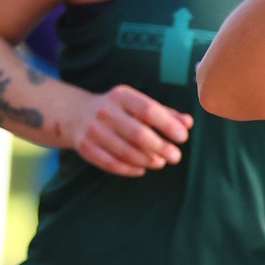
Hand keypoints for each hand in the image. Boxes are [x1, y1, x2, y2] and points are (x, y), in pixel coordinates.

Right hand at [71, 83, 191, 178]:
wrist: (76, 114)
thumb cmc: (119, 110)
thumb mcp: (138, 105)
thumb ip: (165, 113)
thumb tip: (188, 123)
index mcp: (121, 96)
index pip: (148, 110)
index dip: (168, 125)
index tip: (183, 137)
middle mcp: (105, 111)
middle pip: (138, 133)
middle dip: (161, 147)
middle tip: (175, 157)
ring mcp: (92, 130)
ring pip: (126, 151)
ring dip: (147, 160)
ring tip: (160, 163)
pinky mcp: (85, 147)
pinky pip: (111, 163)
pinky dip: (129, 169)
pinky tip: (142, 169)